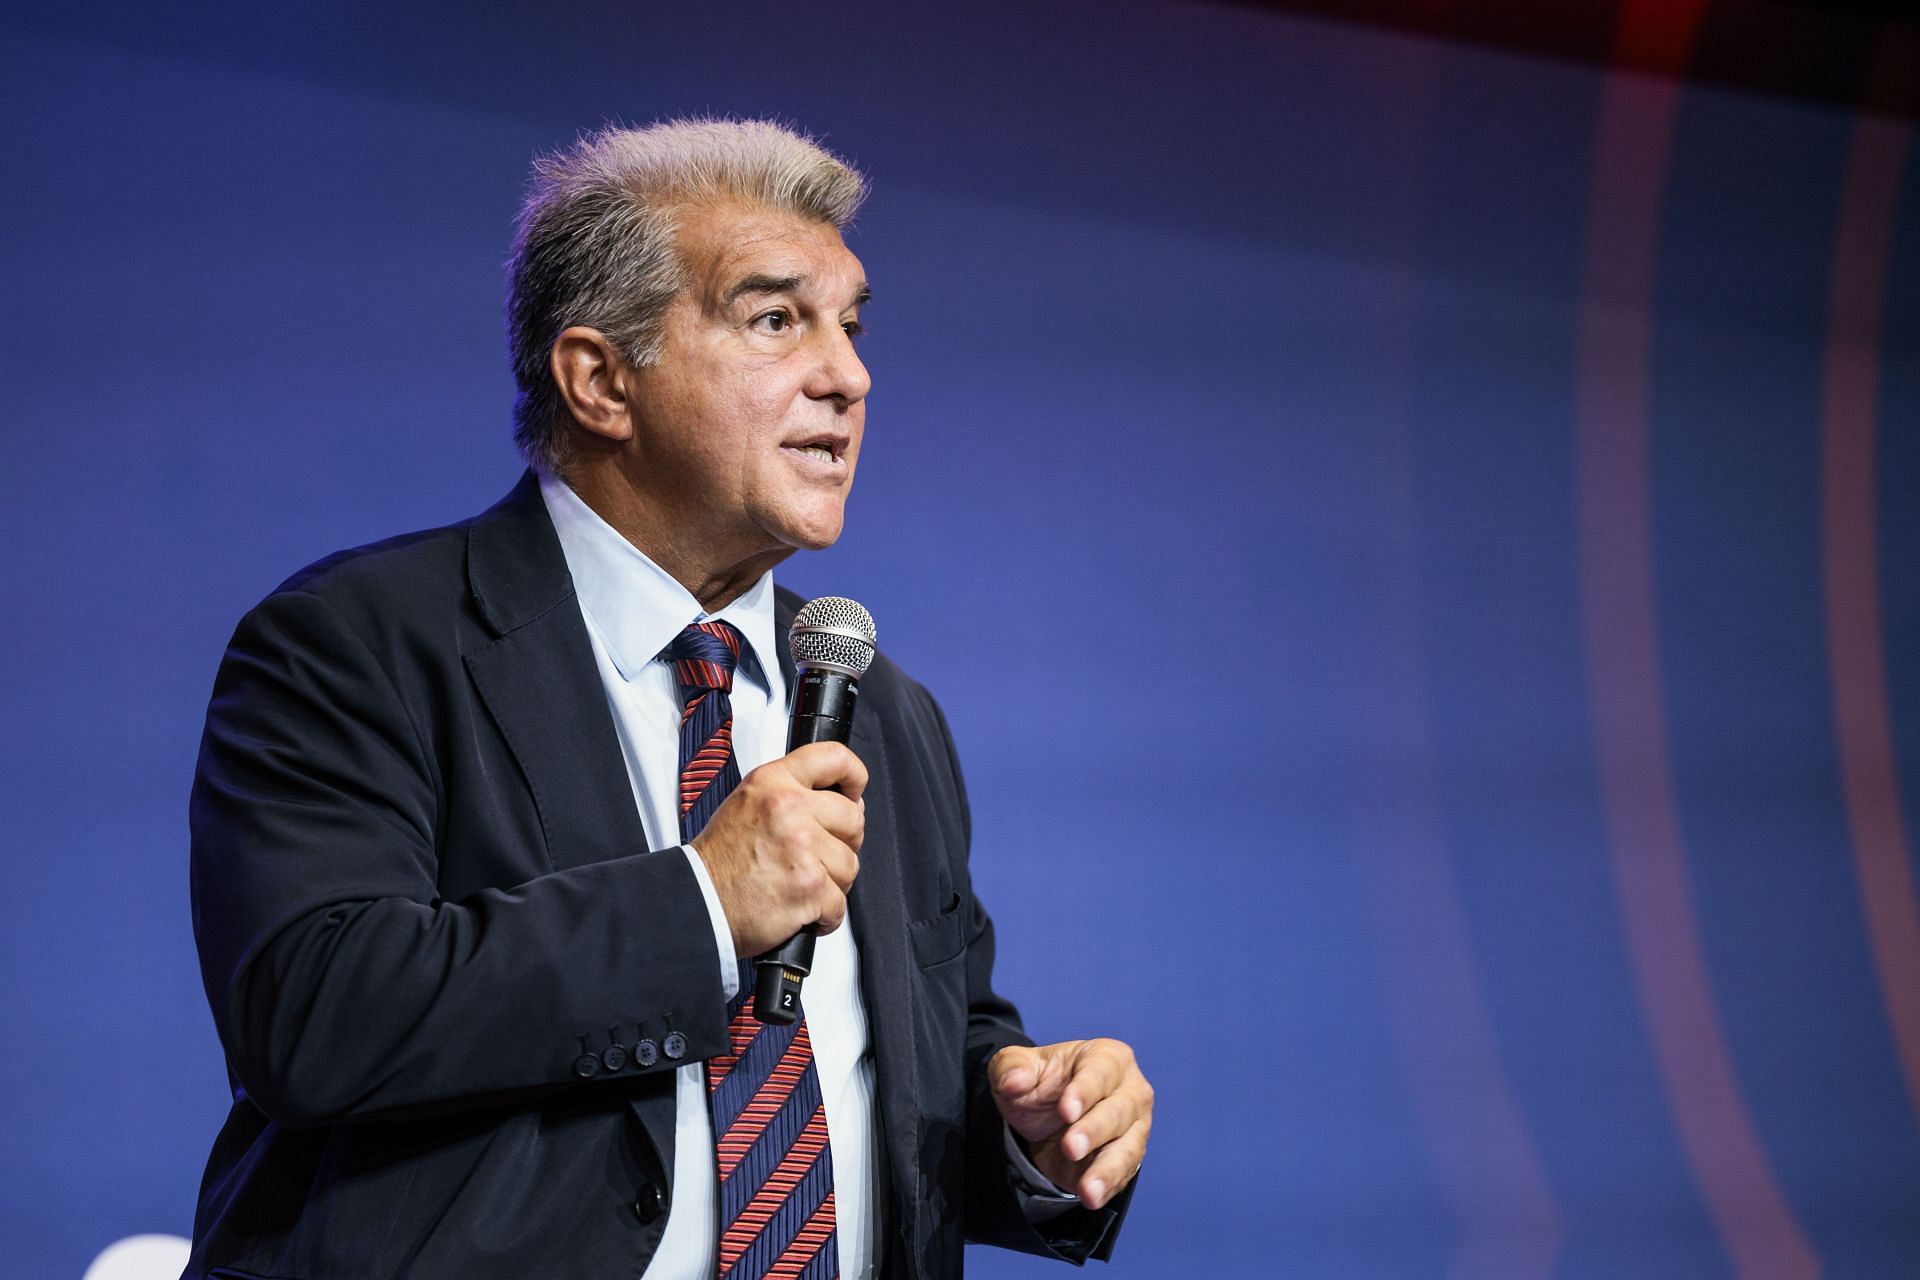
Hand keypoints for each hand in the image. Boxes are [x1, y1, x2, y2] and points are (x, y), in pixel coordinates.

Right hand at [692, 741, 867, 955]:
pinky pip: (840, 903)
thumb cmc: (720, 861)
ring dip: (832, 883)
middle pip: (853, 819)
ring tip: (801, 885)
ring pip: (850, 864)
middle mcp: (790, 808)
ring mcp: (802, 847)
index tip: (856, 792)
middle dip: (842, 843)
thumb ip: (792, 794)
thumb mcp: (748, 803)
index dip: (854, 776)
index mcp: (774, 782)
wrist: (697, 902)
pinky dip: (825, 915)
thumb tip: (847, 803)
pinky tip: (802, 910)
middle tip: (816, 857)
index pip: (834, 757)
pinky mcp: (810, 886)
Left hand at [989, 1038, 1151, 1210]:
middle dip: (1094, 1131)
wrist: (1046, 1119)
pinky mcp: (1129, 1158)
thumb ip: (1012, 1067)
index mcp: (1107, 1058)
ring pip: (1128, 1148)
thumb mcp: (1015, 1067)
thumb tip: (1013, 1081)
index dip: (1084, 1091)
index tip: (1066, 1111)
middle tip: (1071, 1148)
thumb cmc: (1040, 1084)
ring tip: (1088, 1189)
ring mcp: (1134, 1127)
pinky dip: (1107, 1187)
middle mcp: (1130, 1090)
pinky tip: (1091, 1198)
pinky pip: (1123, 1174)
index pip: (1100, 1073)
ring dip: (1107, 1169)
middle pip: (1118, 1111)